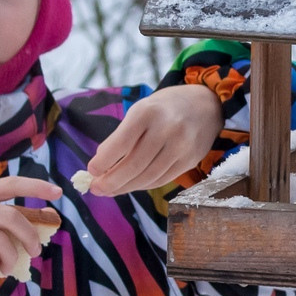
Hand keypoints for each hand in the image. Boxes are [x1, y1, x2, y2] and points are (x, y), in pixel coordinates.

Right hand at [0, 176, 61, 280]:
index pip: (10, 184)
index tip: (58, 193)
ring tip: (4, 266)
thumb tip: (43, 220)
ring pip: (1, 243)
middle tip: (35, 252)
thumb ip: (3, 218)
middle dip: (30, 237)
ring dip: (9, 259)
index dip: (36, 187)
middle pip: (11, 218)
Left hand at [84, 83, 223, 197]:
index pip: (121, 143)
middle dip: (112, 181)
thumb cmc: (163, 109)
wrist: (205, 105)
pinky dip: (143, 185)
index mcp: (148, 112)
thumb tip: (100, 167)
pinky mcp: (190, 160)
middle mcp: (167, 129)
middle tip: (96, 189)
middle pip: (134, 165)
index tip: (91, 171)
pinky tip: (131, 185)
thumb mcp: (140, 110)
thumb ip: (121, 136)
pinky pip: (162, 180)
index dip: (104, 162)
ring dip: (126, 187)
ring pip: (148, 177)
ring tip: (110, 190)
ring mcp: (181, 146)